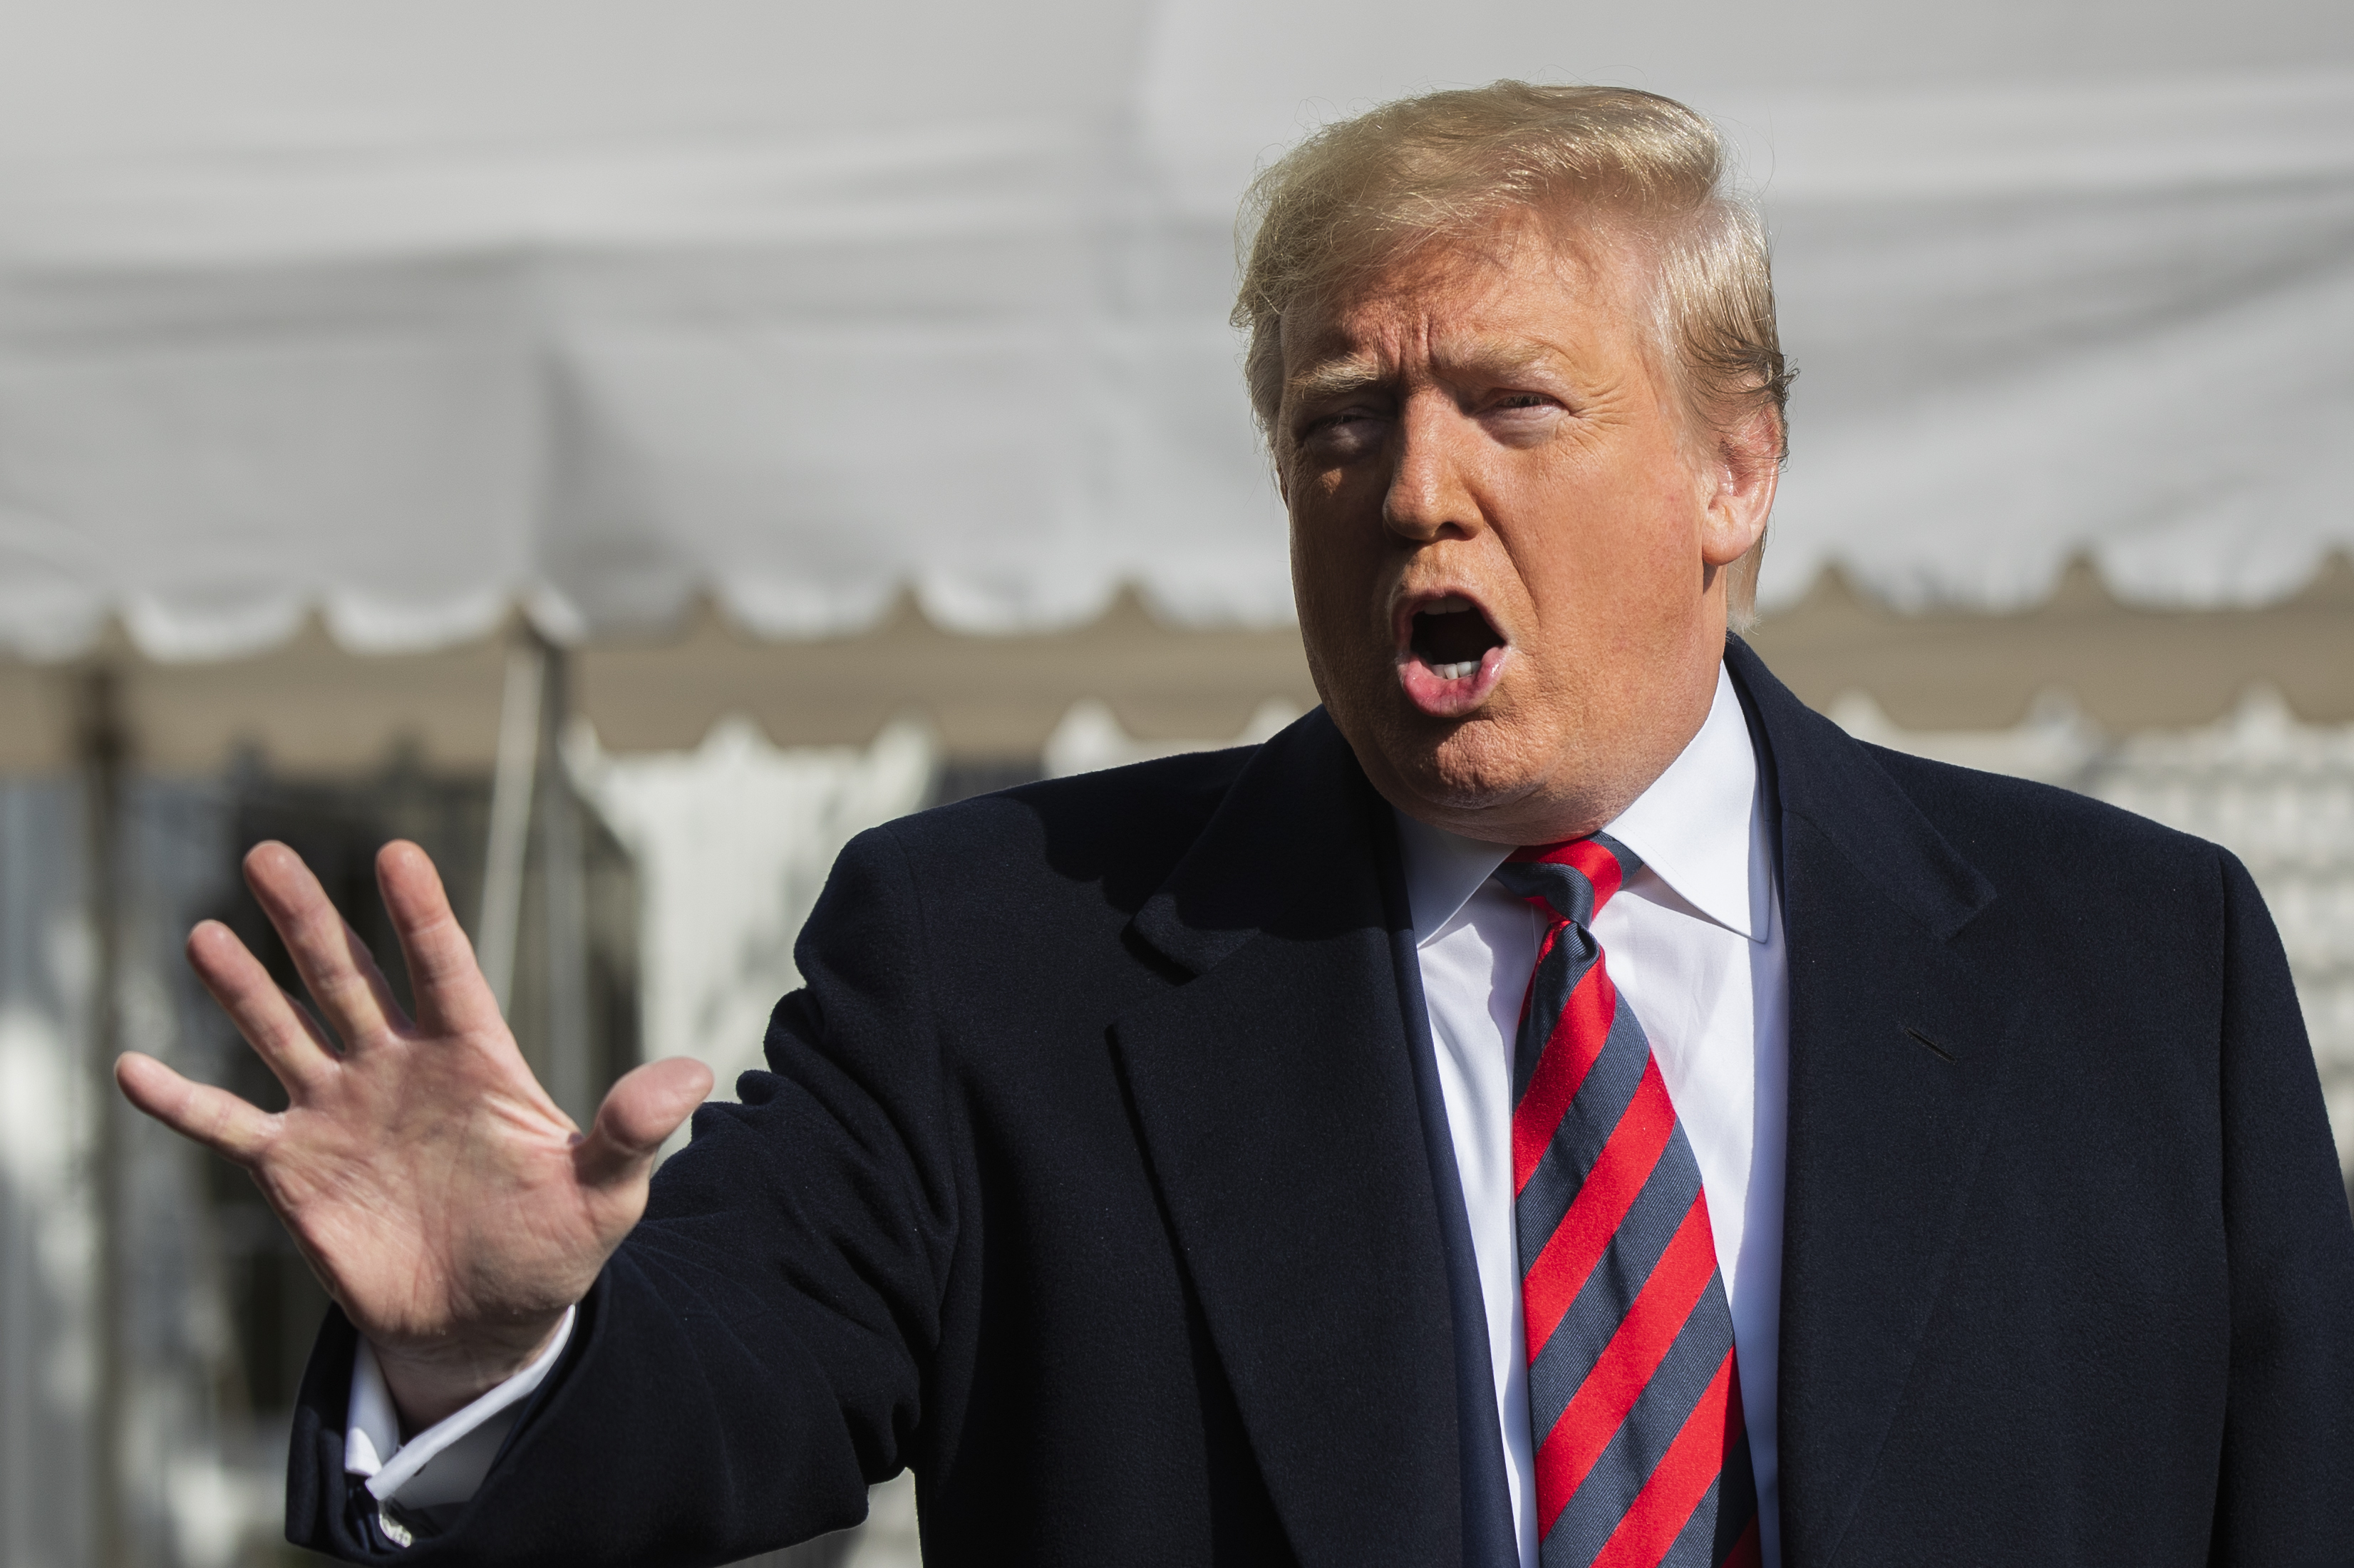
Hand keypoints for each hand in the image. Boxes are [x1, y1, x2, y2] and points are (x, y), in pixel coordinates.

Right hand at [117, 840, 711, 1429]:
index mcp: (473, 1059)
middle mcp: (397, 1068)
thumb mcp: (606, 1191)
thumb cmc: (552, 1244)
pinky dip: (179, 1101)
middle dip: (309, 920)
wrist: (487, 1319)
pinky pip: (227, 1125)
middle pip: (347, 978)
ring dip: (243, 987)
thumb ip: (632, 1129)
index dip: (420, 915)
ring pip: (282, 1031)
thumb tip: (697, 1074)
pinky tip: (130, 1067)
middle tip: (269, 854)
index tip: (397, 855)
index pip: (445, 969)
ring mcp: (339, 1112)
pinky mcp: (293, 1169)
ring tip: (205, 934)